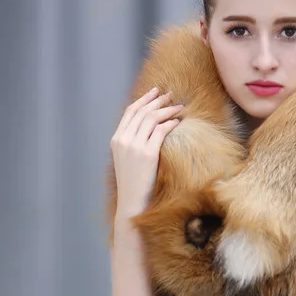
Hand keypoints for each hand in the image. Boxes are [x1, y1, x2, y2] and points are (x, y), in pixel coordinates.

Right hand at [110, 86, 183, 215]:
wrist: (131, 203)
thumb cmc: (133, 184)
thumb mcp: (127, 160)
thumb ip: (133, 143)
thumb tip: (148, 130)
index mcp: (116, 140)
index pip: (130, 112)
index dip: (144, 99)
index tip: (155, 92)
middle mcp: (123, 140)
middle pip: (142, 111)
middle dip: (157, 100)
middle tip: (171, 95)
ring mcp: (135, 146)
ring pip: (152, 118)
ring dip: (167, 110)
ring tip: (179, 107)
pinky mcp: (148, 154)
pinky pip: (161, 131)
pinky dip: (170, 123)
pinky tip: (178, 122)